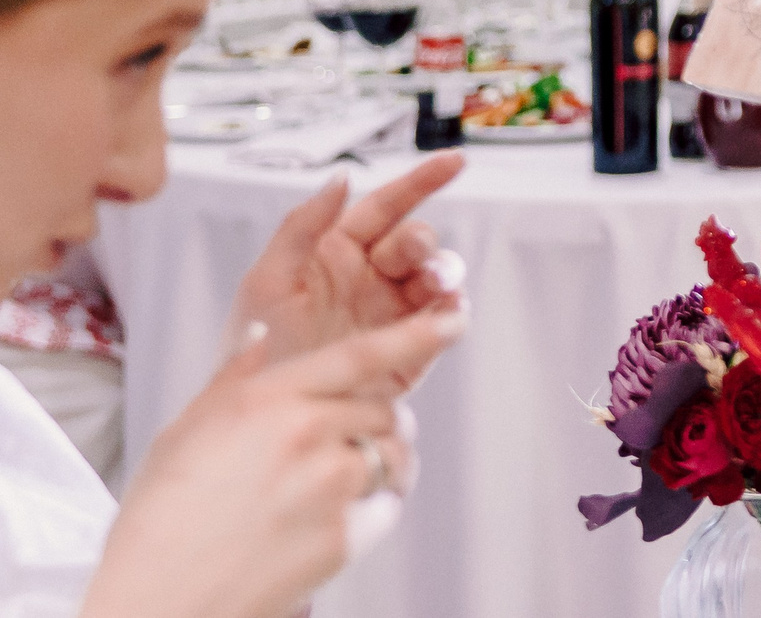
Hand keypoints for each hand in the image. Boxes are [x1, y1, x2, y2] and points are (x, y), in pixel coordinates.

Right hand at [81, 307, 464, 617]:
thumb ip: (234, 378)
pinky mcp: (344, 536)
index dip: (416, 334)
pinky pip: (385, 506)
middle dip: (375, 423)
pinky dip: (370, 511)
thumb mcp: (184, 433)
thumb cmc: (161, 518)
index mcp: (267, 400)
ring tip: (332, 488)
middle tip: (340, 448)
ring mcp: (330, 486)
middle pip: (384, 410)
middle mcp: (306, 434)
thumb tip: (261, 333)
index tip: (456, 319)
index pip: (361, 355)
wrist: (156, 603)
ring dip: (382, 464)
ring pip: (393, 456)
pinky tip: (324, 524)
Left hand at [226, 154, 467, 363]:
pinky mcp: (408, 351)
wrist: (262, 413)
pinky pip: (442, 325)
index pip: (386, 207)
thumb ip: (302, 226)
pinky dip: (452, 315)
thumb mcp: (267, 281)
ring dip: (443, 274)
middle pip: (415, 243)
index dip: (420, 182)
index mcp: (339, 252)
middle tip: (415, 252)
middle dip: (422, 242)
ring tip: (436, 283)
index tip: (453, 163)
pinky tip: (448, 313)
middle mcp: (372, 278)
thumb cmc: (254, 348)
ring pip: (436, 279)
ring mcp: (393, 313)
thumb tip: (342, 179)